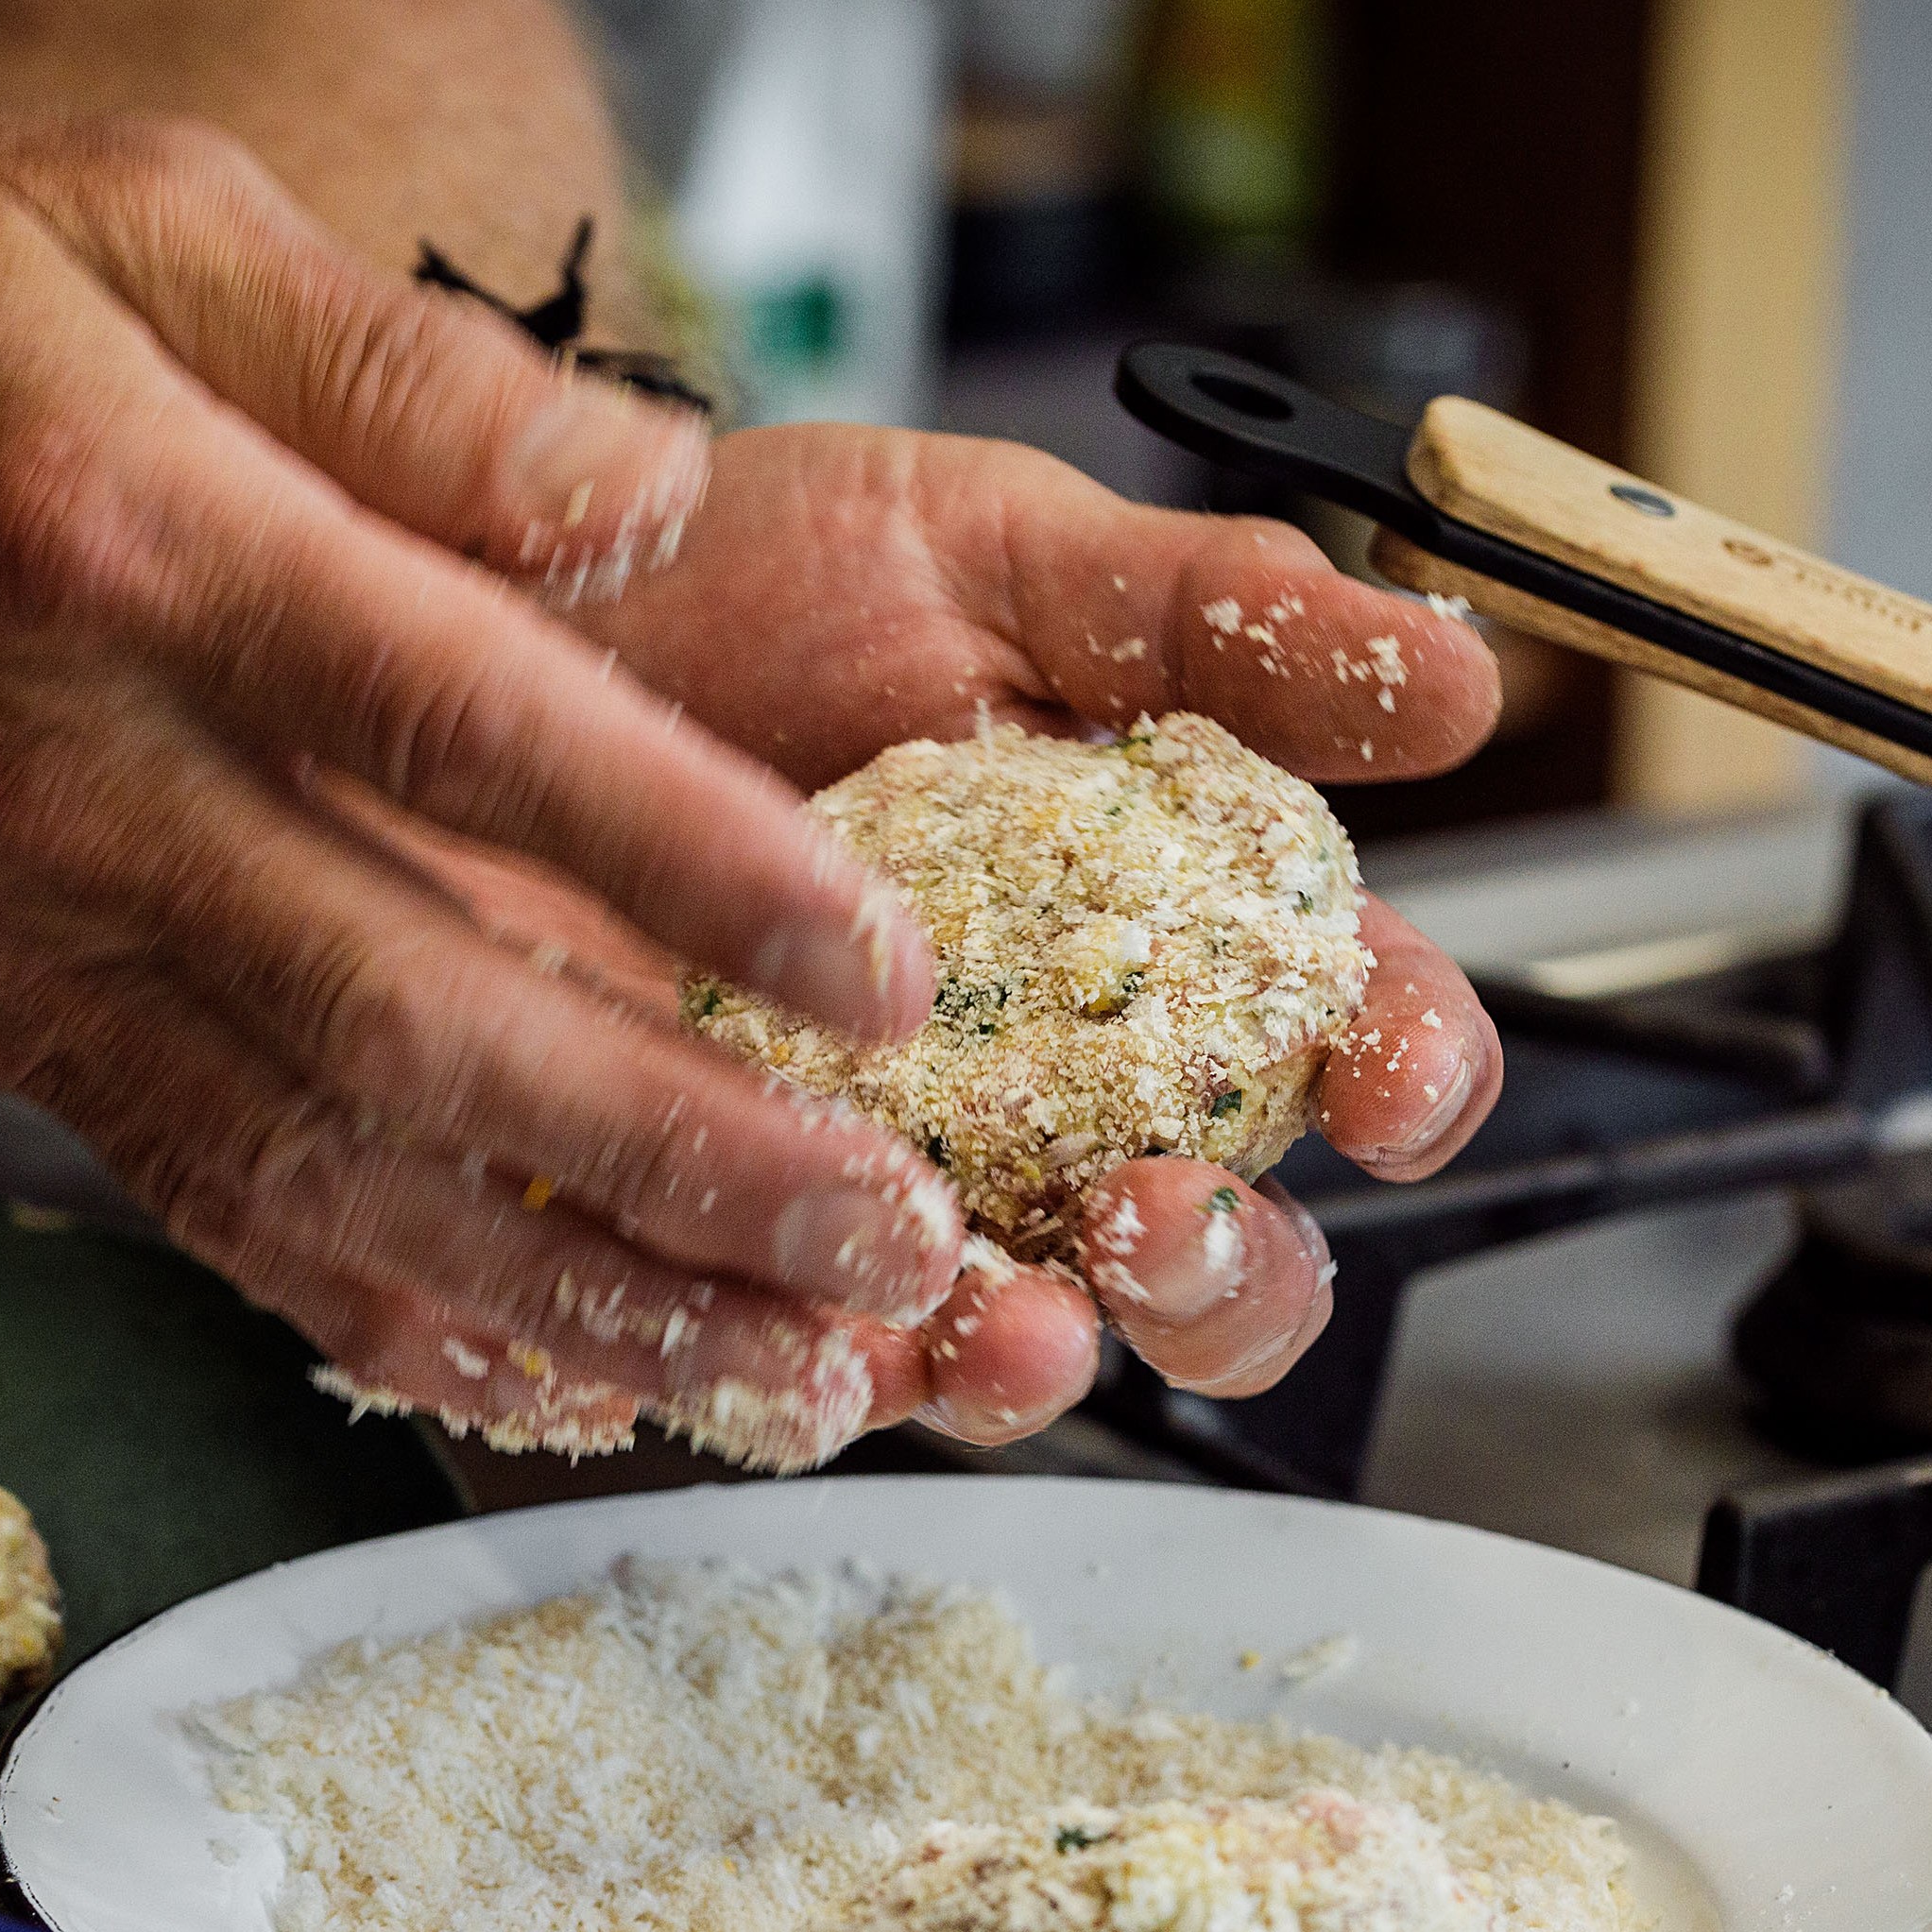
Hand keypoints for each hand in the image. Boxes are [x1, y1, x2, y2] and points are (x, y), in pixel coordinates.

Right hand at [0, 107, 997, 1462]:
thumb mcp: (128, 209)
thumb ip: (402, 369)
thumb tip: (644, 501)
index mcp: (124, 535)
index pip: (454, 724)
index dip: (686, 860)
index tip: (886, 974)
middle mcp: (69, 775)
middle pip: (407, 1013)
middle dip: (672, 1157)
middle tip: (893, 1246)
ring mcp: (22, 932)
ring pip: (323, 1166)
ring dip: (571, 1292)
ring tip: (791, 1371)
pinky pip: (208, 1206)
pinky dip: (388, 1315)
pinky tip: (557, 1385)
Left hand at [558, 421, 1509, 1447]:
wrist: (471, 598)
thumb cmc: (743, 576)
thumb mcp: (986, 552)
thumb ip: (1212, 620)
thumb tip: (1460, 675)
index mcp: (1164, 933)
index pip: (1344, 1039)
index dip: (1405, 1071)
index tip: (1387, 1064)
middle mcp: (1041, 1092)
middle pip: (1208, 1258)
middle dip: (1226, 1277)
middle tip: (1166, 1215)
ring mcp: (873, 1182)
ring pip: (1004, 1346)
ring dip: (1031, 1361)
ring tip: (1003, 1324)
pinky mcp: (698, 1239)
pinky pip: (766, 1365)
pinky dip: (792, 1379)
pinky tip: (788, 1339)